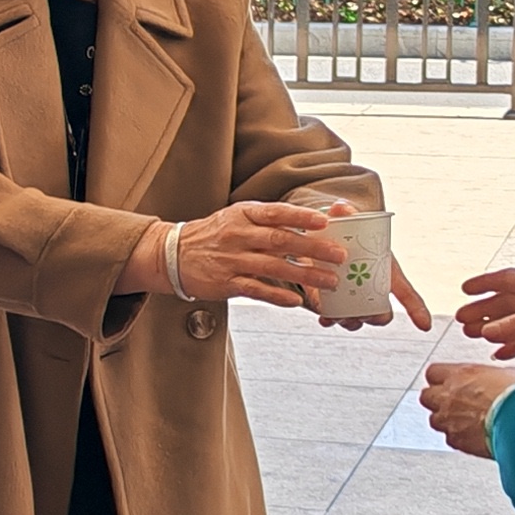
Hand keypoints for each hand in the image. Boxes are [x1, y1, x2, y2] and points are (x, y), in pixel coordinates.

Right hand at [134, 199, 349, 311]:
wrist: (174, 254)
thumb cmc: (214, 234)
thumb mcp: (237, 217)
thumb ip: (267, 221)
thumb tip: (307, 224)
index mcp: (244, 216)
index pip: (276, 213)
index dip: (301, 217)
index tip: (326, 221)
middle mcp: (239, 236)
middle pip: (281, 241)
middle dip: (314, 249)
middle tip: (340, 255)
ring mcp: (232, 260)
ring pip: (274, 267)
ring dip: (305, 276)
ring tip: (330, 281)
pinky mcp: (226, 283)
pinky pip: (256, 290)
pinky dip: (278, 295)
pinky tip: (296, 301)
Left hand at [420, 363, 514, 458]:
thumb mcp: (511, 374)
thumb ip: (496, 376)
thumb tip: (503, 377)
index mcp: (461, 374)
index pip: (433, 372)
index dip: (441, 379)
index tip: (448, 382)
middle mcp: (449, 396)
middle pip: (427, 396)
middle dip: (438, 400)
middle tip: (454, 402)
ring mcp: (449, 419)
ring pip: (434, 419)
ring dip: (446, 419)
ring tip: (464, 421)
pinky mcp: (456, 441)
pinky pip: (449, 438)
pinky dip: (458, 437)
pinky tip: (472, 435)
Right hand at [459, 266, 514, 360]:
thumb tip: (487, 332)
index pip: (506, 279)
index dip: (485, 284)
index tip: (465, 290)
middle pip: (507, 302)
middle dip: (485, 310)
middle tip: (463, 320)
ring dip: (495, 328)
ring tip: (474, 335)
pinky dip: (512, 345)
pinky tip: (499, 352)